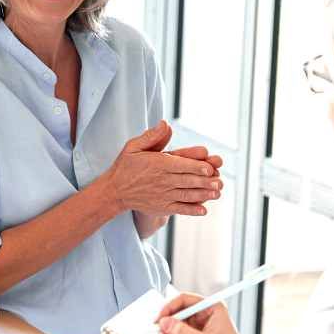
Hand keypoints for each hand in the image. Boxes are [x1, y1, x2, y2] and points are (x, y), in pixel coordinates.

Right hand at [102, 121, 221, 216]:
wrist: (114, 191)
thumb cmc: (126, 166)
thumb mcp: (133, 146)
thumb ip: (151, 136)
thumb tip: (165, 123)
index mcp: (158, 164)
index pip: (180, 165)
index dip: (195, 167)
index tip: (209, 168)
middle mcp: (161, 180)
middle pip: (186, 180)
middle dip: (204, 181)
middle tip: (219, 181)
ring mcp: (162, 195)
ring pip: (186, 195)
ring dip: (203, 195)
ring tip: (217, 193)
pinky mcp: (161, 207)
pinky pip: (179, 209)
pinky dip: (191, 210)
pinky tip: (204, 210)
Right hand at [156, 293, 267, 333]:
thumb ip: (182, 332)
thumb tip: (166, 322)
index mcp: (211, 308)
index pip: (185, 300)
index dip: (170, 308)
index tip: (160, 318)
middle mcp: (205, 316)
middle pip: (179, 316)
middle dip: (170, 330)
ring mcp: (200, 328)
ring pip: (177, 330)